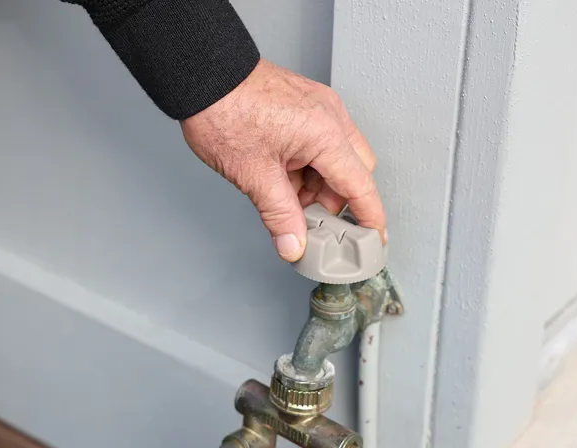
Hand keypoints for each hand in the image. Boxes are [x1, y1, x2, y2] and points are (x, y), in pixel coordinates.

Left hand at [180, 59, 385, 261]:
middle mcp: (330, 115)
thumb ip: (279, 214)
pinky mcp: (305, 103)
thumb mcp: (252, 175)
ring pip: (337, 157)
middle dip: (335, 200)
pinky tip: (281, 175)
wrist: (203, 74)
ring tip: (284, 195)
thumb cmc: (223, 111)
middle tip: (308, 220)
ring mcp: (319, 106)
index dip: (369, 217)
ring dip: (318, 183)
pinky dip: (308, 164)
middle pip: (354, 171)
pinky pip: (320, 141)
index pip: (361, 185)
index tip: (373, 240)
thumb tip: (294, 244)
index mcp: (325, 133)